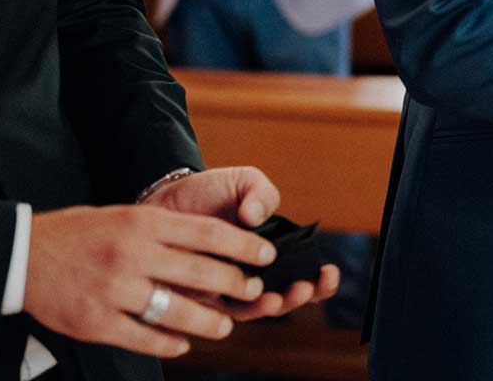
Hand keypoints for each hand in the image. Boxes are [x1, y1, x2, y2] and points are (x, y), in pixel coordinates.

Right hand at [23, 205, 273, 358]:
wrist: (25, 254)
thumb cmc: (81, 233)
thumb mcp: (126, 216)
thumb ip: (165, 230)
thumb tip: (214, 243)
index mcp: (144, 223)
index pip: (208, 233)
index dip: (243, 245)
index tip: (266, 254)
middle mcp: (132, 254)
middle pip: (200, 272)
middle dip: (235, 284)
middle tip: (253, 291)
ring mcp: (114, 290)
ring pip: (176, 311)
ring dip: (208, 320)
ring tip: (224, 325)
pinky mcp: (97, 321)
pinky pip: (144, 336)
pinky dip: (169, 342)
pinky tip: (183, 341)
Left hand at [143, 166, 340, 319]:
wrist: (165, 196)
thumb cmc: (210, 191)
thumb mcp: (244, 182)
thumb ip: (262, 194)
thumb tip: (255, 218)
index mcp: (271, 248)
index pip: (303, 271)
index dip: (321, 280)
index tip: (327, 273)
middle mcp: (253, 272)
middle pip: (285, 297)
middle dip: (299, 297)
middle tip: (303, 288)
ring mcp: (227, 286)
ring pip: (255, 309)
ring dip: (270, 308)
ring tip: (275, 298)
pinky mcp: (199, 295)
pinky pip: (219, 311)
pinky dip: (235, 308)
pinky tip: (243, 297)